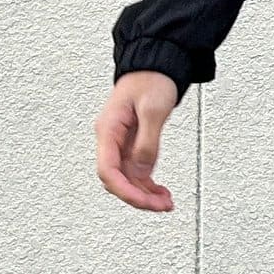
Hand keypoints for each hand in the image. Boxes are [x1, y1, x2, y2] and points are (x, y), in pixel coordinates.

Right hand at [95, 71, 178, 211]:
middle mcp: (111, 139)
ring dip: (145, 194)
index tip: (145, 201)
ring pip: (127, 179)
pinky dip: (147, 185)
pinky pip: (136, 172)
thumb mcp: (154, 110)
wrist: (156, 66)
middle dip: (138, 197)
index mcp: (109, 129)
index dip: (125, 191)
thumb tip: (142, 171)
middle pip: (116, 180)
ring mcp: (120, 144)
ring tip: (166, 203)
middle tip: (162, 206)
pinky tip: (160, 192)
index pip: (108, 170)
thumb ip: (148, 141)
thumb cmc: (151, 80)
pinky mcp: (131, 145)